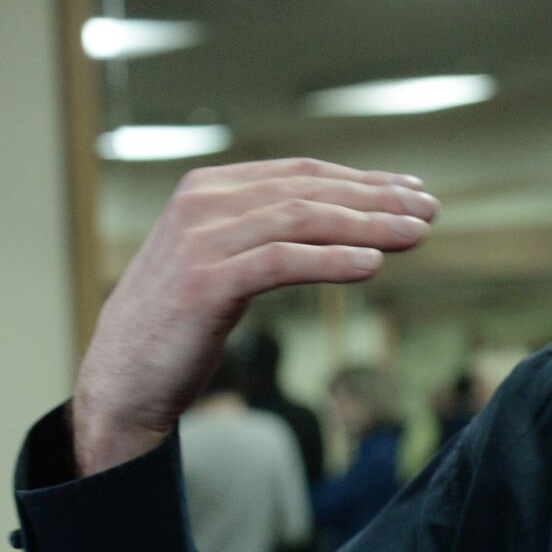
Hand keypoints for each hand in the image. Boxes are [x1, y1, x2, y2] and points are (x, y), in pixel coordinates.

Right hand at [73, 158, 438, 475]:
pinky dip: (332, 260)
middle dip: (378, 198)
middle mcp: (202, 204)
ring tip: (417, 234)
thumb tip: (352, 219)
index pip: (302, 173)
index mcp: (208, 188)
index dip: (364, 178)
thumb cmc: (183, 319)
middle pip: (310, 191)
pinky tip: (373, 264)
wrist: (121, 379)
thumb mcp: (225, 258)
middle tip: (429, 209)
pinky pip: (281, 262)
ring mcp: (200, 242)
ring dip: (368, 225)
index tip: (412, 189)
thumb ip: (272, 230)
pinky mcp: (203, 285)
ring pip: (302, 220)